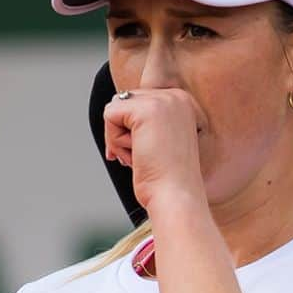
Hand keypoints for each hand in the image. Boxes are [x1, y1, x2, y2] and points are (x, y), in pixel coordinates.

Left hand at [103, 89, 207, 209]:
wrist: (176, 196)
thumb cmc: (168, 178)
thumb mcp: (161, 140)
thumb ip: (145, 120)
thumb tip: (114, 109)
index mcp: (183, 102)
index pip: (138, 101)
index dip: (132, 129)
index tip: (147, 151)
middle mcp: (176, 96)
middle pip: (124, 102)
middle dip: (124, 132)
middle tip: (144, 155)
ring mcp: (163, 100)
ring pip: (115, 108)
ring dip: (119, 138)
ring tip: (143, 155)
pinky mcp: (147, 109)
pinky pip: (109, 116)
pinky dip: (114, 140)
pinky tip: (137, 154)